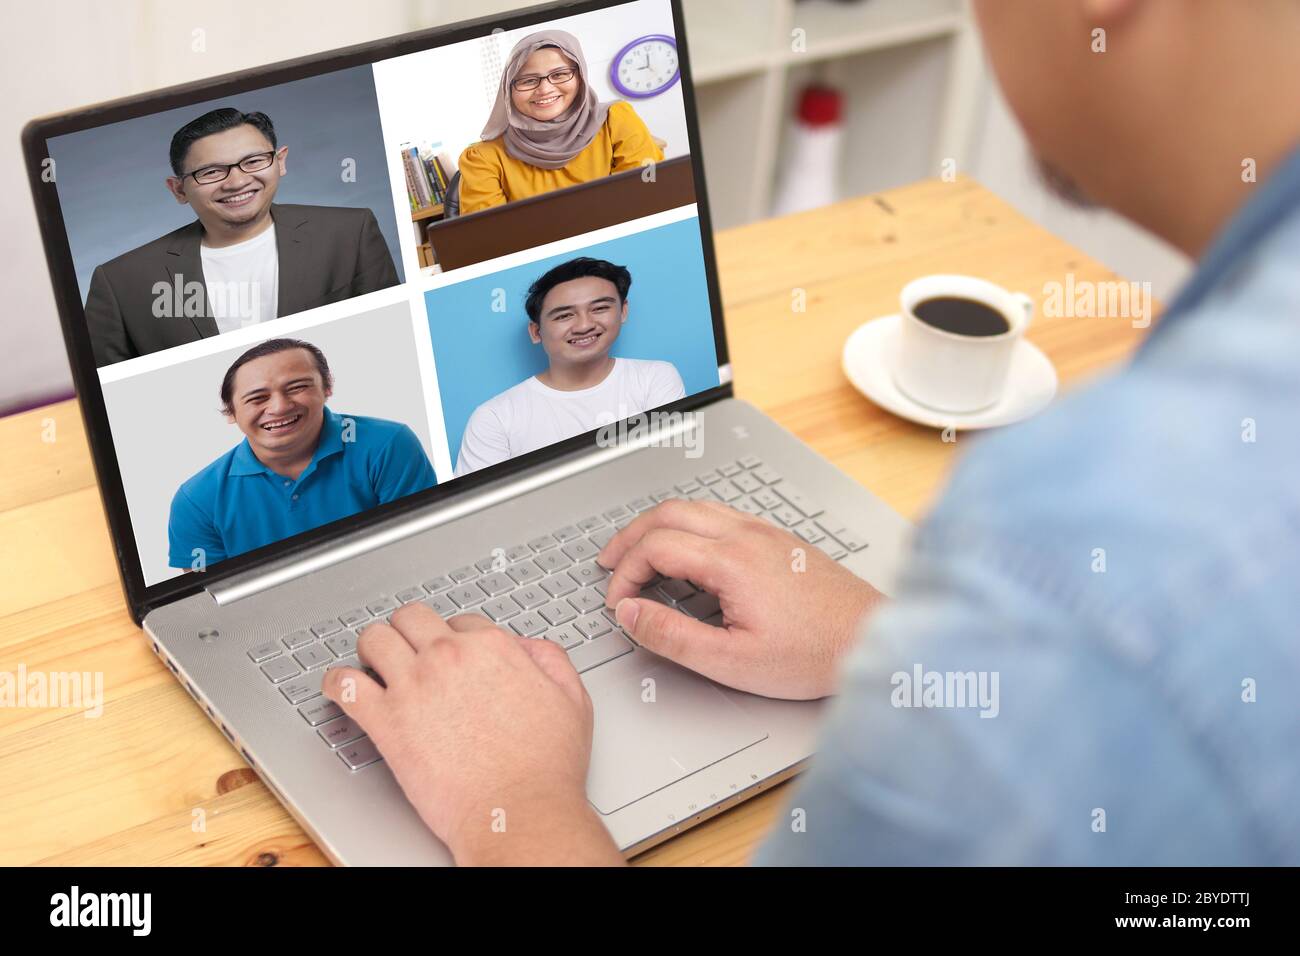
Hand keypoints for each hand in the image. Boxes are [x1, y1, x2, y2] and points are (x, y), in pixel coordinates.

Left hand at [321, 603, 621, 865]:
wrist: (517, 811)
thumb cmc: (544, 767)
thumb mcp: (570, 700)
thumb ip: (550, 661)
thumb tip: (529, 647)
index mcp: (492, 648)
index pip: (460, 621)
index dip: (454, 636)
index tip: (450, 652)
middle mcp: (449, 657)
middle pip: (411, 618)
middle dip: (408, 630)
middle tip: (406, 647)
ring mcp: (414, 686)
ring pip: (373, 639)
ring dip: (372, 647)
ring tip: (371, 661)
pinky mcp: (386, 721)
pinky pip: (345, 685)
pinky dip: (336, 682)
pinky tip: (339, 687)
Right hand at [597, 499, 883, 698]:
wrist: (870, 638)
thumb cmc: (813, 653)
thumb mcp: (731, 661)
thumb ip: (672, 636)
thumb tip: (630, 614)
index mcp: (731, 561)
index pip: (655, 546)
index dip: (625, 573)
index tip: (618, 602)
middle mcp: (746, 535)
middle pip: (669, 513)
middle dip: (630, 537)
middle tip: (609, 563)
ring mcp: (764, 532)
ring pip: (695, 508)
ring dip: (658, 527)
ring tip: (639, 554)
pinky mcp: (778, 539)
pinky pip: (719, 515)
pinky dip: (688, 526)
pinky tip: (687, 553)